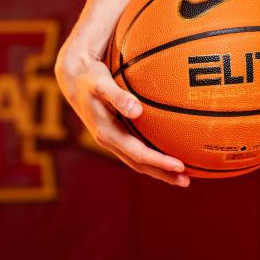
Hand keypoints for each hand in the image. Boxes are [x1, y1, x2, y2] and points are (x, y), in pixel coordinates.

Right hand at [55, 44, 189, 186]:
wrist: (73, 78)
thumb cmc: (90, 78)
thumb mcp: (101, 85)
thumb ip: (118, 97)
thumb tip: (137, 111)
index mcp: (107, 134)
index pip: (137, 154)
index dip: (159, 162)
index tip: (181, 166)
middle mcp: (109, 141)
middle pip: (139, 165)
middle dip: (163, 174)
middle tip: (187, 181)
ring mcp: (112, 139)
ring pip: (137, 160)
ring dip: (159, 169)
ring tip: (183, 175)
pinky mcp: (115, 133)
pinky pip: (136, 149)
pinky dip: (153, 155)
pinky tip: (168, 149)